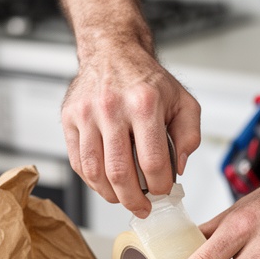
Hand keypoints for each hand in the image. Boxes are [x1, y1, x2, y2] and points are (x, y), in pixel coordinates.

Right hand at [61, 42, 200, 216]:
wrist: (112, 51)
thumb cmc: (146, 79)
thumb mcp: (183, 101)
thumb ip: (189, 135)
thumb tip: (178, 168)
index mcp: (145, 104)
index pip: (152, 162)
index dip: (159, 186)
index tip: (162, 190)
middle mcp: (113, 108)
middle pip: (120, 172)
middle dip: (133, 199)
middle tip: (142, 207)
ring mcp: (87, 114)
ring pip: (94, 171)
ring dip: (110, 194)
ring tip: (122, 199)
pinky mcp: (70, 118)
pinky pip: (78, 161)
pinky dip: (92, 180)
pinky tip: (105, 183)